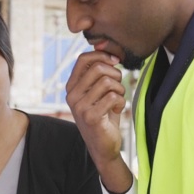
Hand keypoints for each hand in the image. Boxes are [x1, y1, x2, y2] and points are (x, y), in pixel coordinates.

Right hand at [65, 50, 132, 192]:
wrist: (103, 146)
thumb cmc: (104, 115)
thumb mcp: (99, 92)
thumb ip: (99, 73)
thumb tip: (104, 48)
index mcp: (72, 86)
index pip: (83, 59)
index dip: (102, 56)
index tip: (116, 63)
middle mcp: (72, 95)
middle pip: (98, 68)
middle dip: (116, 74)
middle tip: (119, 87)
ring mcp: (79, 106)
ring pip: (107, 82)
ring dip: (120, 90)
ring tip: (118, 100)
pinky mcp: (90, 117)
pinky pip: (113, 97)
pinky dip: (121, 102)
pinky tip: (118, 111)